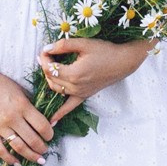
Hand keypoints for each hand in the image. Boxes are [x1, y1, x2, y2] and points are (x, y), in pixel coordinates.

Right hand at [0, 69, 59, 165]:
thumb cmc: (0, 84)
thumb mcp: (20, 91)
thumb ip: (31, 106)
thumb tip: (45, 121)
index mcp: (22, 106)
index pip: (42, 126)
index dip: (49, 134)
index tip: (50, 136)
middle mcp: (12, 118)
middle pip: (32, 139)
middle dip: (42, 147)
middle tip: (45, 149)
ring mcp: (0, 127)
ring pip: (19, 147)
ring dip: (31, 156)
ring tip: (39, 159)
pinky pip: (0, 150)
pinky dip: (10, 159)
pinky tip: (17, 163)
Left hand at [36, 36, 153, 117]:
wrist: (122, 62)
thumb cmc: (105, 51)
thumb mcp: (83, 44)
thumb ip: (63, 45)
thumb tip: (46, 49)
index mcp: (74, 74)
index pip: (49, 68)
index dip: (44, 58)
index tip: (45, 50)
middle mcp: (75, 86)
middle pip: (51, 79)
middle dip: (46, 66)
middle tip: (48, 55)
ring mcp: (79, 93)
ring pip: (56, 89)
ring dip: (50, 80)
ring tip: (50, 68)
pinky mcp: (84, 96)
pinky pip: (69, 107)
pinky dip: (59, 114)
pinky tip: (51, 121)